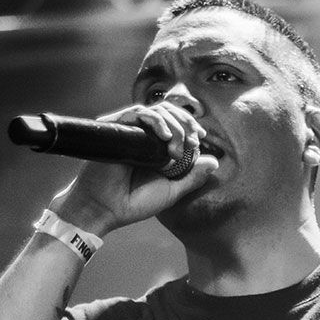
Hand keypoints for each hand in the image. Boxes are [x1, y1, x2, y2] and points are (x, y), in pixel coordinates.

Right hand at [48, 100, 217, 235]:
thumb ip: (192, 176)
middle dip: (186, 122)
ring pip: (157, 110)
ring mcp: (129, 131)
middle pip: (169, 112)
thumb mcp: (172, 191)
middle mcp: (143, 136)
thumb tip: (214, 160)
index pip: (176, 123)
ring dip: (174, 124)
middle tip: (193, 140)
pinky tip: (166, 137)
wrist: (104, 209)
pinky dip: (156, 121)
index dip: (190, 125)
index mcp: (156, 147)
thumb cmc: (134, 202)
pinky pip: (137, 113)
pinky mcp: (115, 129)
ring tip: (176, 147)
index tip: (199, 137)